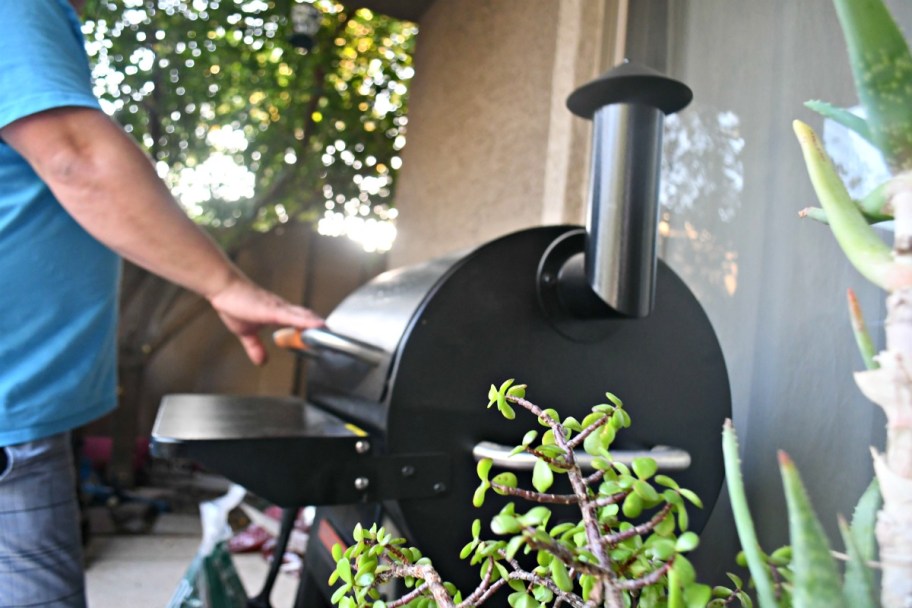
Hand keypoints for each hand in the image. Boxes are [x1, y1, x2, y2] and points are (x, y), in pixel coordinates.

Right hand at [208, 276, 324, 364]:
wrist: (223, 289)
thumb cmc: (234, 303)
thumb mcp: (246, 333)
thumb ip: (255, 346)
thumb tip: (261, 361)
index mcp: (278, 314)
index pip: (302, 323)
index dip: (314, 331)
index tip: (326, 340)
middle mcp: (283, 309)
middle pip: (308, 319)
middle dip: (322, 330)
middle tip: (336, 341)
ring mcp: (279, 308)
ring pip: (304, 316)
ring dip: (319, 325)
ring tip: (332, 334)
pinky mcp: (272, 309)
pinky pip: (293, 316)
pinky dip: (307, 321)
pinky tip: (318, 324)